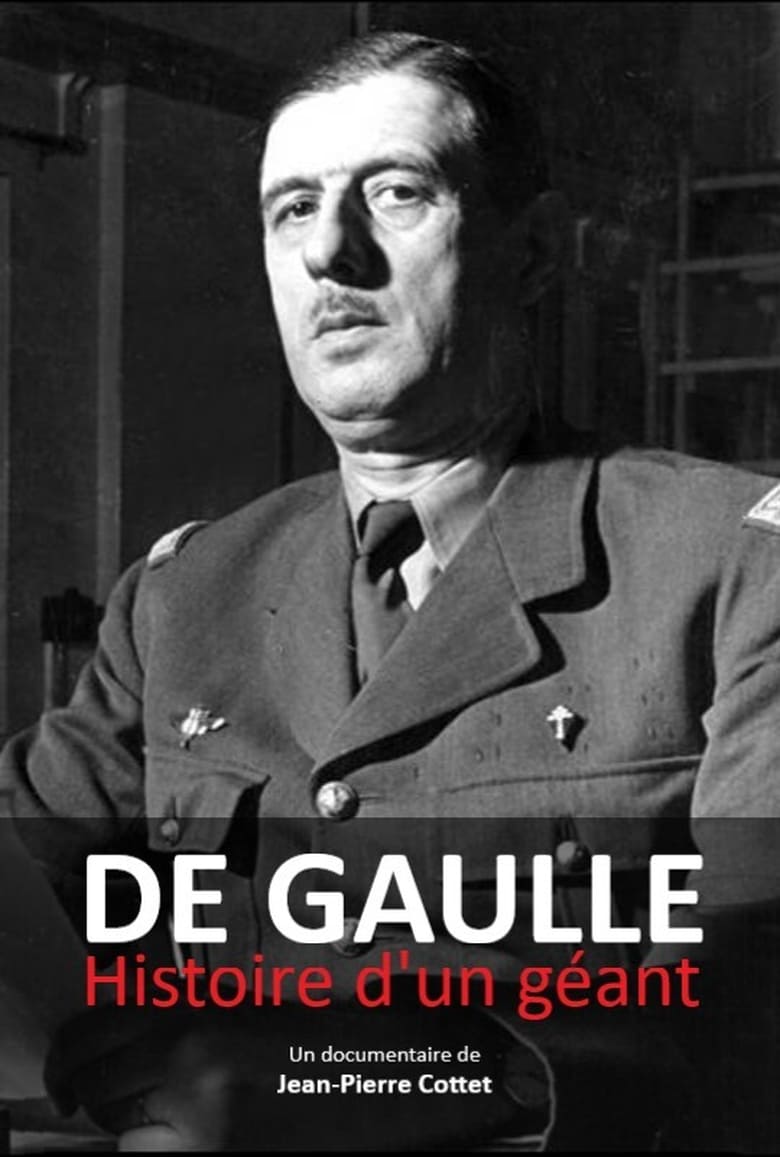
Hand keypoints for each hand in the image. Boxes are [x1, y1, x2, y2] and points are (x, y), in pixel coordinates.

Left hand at [45, 1002, 541, 1150]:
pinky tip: (215, 1136)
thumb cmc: (360, 1014)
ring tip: (191, 1112)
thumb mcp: (269, 990)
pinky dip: (174, 1155)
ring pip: (128, 1142)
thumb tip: (132, 1027)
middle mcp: (194, 1067)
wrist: (434, 1063)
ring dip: (143, 1129)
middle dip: (107, 1089)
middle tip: (132, 1086)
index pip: (91, 1034)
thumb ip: (197, 1003)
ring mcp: (213, 1130)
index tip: (75, 1066)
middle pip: (99, 1088)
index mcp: (204, 1006)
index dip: (76, 1054)